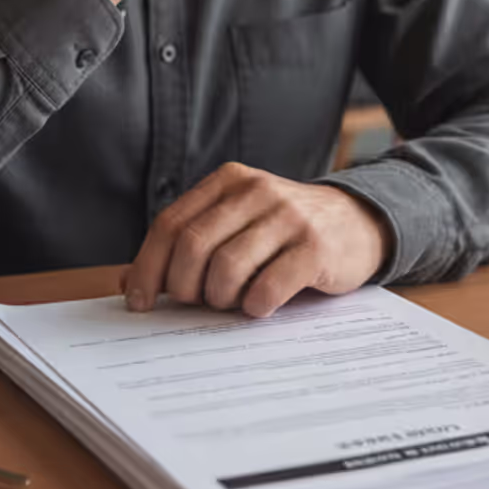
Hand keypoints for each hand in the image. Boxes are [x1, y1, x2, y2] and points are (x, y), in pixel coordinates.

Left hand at [120, 164, 391, 317]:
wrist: (358, 223)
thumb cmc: (284, 233)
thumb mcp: (238, 223)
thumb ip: (190, 243)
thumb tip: (130, 282)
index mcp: (229, 182)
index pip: (171, 224)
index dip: (149, 267)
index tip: (139, 302)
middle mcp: (256, 191)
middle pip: (193, 246)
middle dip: (183, 287)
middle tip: (194, 303)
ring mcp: (288, 217)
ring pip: (226, 268)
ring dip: (220, 298)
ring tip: (231, 302)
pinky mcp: (315, 248)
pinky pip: (267, 287)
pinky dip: (254, 307)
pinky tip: (260, 306)